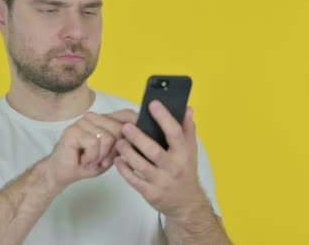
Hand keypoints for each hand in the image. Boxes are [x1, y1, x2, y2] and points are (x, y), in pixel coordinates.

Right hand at [46, 109, 136, 189]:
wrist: (63, 173)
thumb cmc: (87, 164)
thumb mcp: (111, 155)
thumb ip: (122, 144)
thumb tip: (137, 138)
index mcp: (104, 120)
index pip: (127, 115)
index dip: (135, 127)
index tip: (134, 142)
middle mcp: (94, 117)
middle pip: (120, 129)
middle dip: (113, 152)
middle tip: (102, 161)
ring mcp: (83, 122)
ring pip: (107, 138)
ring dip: (100, 156)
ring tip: (91, 160)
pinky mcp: (73, 130)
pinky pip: (94, 143)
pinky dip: (91, 157)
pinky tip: (83, 160)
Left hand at [114, 100, 208, 218]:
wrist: (186, 203)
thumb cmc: (186, 171)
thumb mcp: (191, 150)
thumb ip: (188, 129)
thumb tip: (187, 108)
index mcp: (184, 154)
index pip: (175, 132)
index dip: (163, 117)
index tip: (152, 104)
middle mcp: (174, 168)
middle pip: (154, 151)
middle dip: (138, 138)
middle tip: (125, 127)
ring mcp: (162, 182)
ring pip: (141, 166)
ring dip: (127, 152)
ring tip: (119, 142)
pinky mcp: (152, 194)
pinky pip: (134, 180)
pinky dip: (124, 170)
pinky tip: (118, 160)